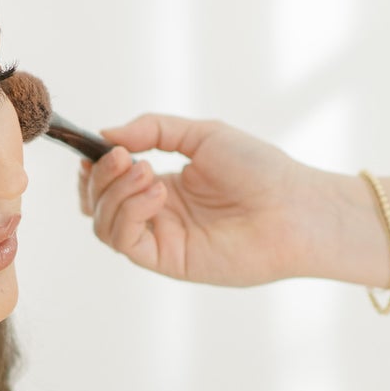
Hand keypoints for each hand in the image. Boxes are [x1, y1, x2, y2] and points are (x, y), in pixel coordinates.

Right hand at [77, 113, 343, 286]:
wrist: (294, 208)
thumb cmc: (260, 170)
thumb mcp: (202, 134)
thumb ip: (152, 129)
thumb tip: (105, 134)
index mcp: (164, 186)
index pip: (108, 183)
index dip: (95, 167)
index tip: (99, 146)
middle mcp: (158, 215)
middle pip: (97, 204)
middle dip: (100, 177)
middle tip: (123, 156)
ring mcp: (162, 239)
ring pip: (105, 224)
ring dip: (114, 193)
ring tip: (145, 170)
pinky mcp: (168, 261)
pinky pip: (126, 242)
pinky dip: (130, 212)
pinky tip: (157, 192)